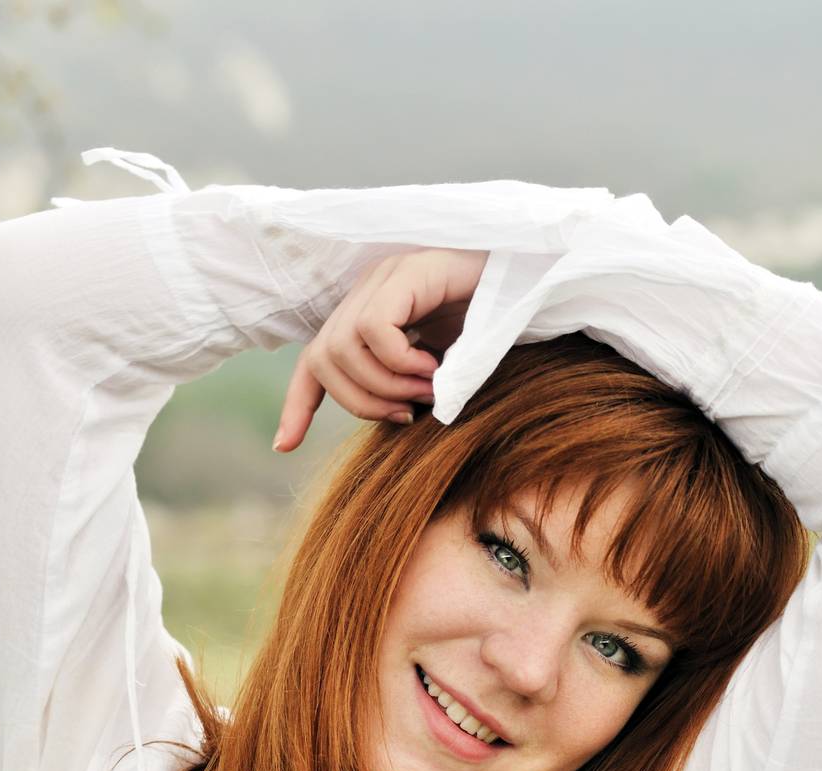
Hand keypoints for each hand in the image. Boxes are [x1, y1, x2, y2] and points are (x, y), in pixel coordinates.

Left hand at [272, 247, 488, 449]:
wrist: (537, 284)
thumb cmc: (495, 330)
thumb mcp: (442, 370)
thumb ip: (411, 387)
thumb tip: (395, 419)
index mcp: (369, 315)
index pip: (315, 360)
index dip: (298, 404)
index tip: (285, 445)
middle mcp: (368, 292)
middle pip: (322, 360)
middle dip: (362, 403)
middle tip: (410, 413)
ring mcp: (384, 279)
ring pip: (343, 348)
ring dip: (387, 385)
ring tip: (429, 390)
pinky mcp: (405, 273)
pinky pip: (375, 330)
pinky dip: (400, 362)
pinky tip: (434, 367)